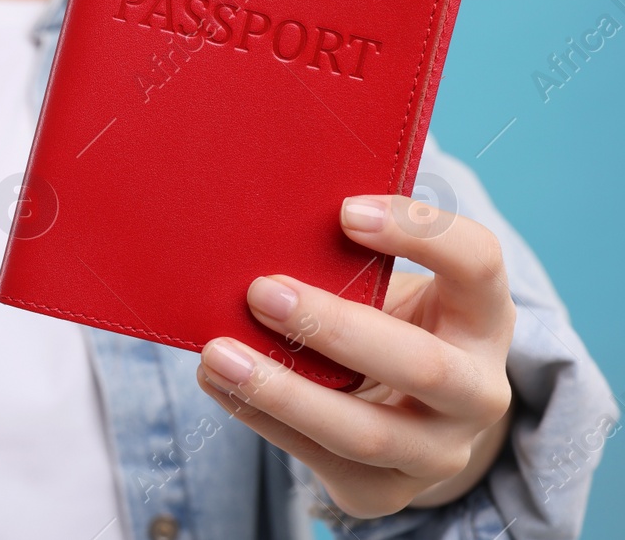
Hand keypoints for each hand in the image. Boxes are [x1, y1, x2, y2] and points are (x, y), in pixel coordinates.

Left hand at [195, 193, 516, 519]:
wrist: (410, 414)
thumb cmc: (387, 323)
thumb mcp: (389, 290)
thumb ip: (349, 264)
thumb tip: (256, 230)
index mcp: (485, 317)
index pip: (480, 262)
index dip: (419, 232)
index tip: (344, 211)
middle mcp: (480, 391)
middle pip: (423, 366)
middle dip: (334, 328)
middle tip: (262, 292)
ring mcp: (440, 452)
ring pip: (363, 432)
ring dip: (282, 391)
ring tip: (218, 354)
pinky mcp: (386, 491)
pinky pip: (318, 459)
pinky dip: (261, 418)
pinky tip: (218, 383)